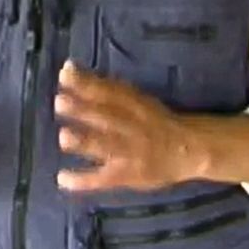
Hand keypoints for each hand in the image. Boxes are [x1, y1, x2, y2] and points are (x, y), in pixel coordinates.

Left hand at [55, 61, 201, 192]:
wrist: (189, 150)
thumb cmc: (154, 121)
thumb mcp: (136, 98)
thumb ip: (105, 87)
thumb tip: (68, 68)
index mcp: (135, 105)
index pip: (110, 92)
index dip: (87, 83)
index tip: (65, 74)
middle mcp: (133, 127)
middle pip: (108, 117)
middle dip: (84, 111)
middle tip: (60, 102)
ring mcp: (130, 153)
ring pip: (107, 147)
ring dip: (86, 142)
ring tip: (64, 137)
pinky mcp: (127, 176)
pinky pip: (104, 179)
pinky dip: (84, 180)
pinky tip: (62, 178)